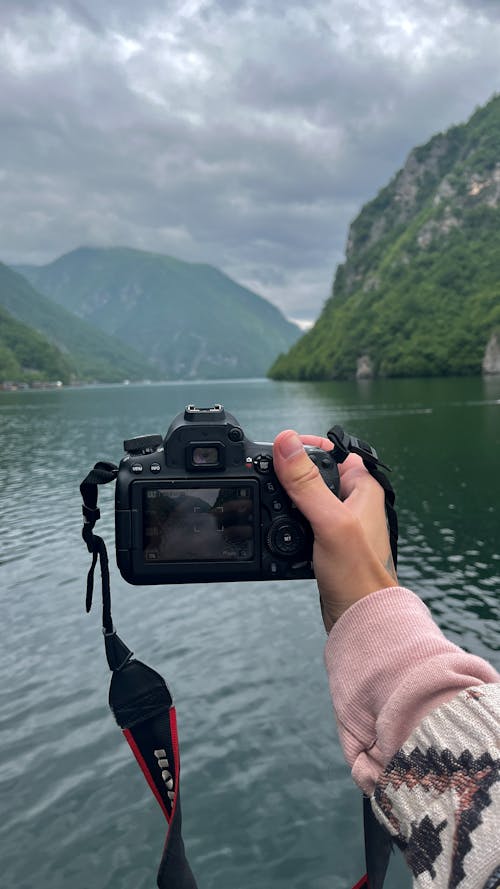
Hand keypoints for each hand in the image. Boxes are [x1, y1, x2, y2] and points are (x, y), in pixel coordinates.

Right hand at [273, 430, 397, 631]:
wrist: (360, 621)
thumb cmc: (359, 576)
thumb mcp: (329, 520)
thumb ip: (307, 482)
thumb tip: (286, 443)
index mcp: (363, 488)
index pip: (332, 452)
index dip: (305, 447)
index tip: (279, 449)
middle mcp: (353, 503)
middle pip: (314, 475)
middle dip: (290, 476)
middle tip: (268, 479)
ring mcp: (339, 525)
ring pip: (304, 502)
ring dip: (286, 503)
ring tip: (269, 505)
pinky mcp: (326, 545)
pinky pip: (301, 526)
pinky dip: (286, 526)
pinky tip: (277, 533)